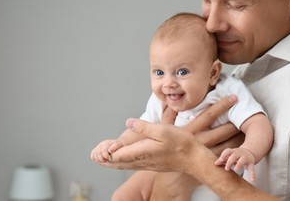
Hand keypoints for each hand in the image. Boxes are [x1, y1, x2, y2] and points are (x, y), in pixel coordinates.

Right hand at [90, 139, 123, 162]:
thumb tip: (109, 150)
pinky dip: (95, 159)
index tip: (110, 159)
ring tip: (104, 161)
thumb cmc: (120, 146)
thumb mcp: (120, 145)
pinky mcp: (96, 151)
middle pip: (97, 152)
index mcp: (106, 143)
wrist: (117, 146)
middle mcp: (101, 145)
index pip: (102, 150)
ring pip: (94, 154)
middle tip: (106, 161)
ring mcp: (98, 148)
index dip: (106, 156)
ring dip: (98, 159)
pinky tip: (101, 160)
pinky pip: (92, 156)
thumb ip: (116, 146)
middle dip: (102, 158)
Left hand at [101, 96, 236, 172]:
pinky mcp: (153, 165)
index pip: (119, 155)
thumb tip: (128, 122)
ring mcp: (148, 164)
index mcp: (143, 151)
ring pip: (126, 165)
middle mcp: (143, 160)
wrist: (194, 159)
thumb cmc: (180, 143)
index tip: (97, 151)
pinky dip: (124, 163)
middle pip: (119, 163)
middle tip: (95, 157)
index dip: (107, 153)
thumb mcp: (162, 130)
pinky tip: (124, 161)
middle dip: (106, 160)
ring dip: (113, 163)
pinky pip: (133, 166)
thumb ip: (144, 127)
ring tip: (104, 160)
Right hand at [148, 96, 239, 199]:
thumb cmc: (165, 149)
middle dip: (237, 121)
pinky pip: (229, 155)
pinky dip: (237, 149)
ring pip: (230, 144)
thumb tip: (170, 101)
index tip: (234, 98)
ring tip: (248, 126)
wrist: (167, 175)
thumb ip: (167, 113)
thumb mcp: (163, 129)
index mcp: (190, 130)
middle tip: (247, 112)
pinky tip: (242, 144)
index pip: (210, 114)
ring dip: (239, 135)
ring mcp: (207, 154)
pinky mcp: (211, 164)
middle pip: (225, 130)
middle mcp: (200, 142)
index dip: (223, 105)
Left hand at [215, 147, 255, 180]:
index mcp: (233, 152)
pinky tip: (252, 180)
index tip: (221, 159)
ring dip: (239, 164)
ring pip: (242, 160)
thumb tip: (215, 164)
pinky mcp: (251, 163)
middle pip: (234, 156)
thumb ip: (223, 159)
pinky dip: (252, 174)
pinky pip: (252, 168)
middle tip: (226, 168)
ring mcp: (245, 158)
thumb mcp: (230, 156)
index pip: (227, 151)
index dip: (224, 155)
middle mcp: (239, 153)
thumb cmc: (236, 155)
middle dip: (230, 161)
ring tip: (236, 169)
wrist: (249, 152)